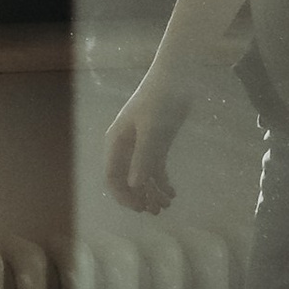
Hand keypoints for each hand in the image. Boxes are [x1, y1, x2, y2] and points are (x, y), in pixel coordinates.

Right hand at [104, 73, 188, 214]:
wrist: (176, 77)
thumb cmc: (159, 100)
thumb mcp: (151, 129)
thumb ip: (143, 158)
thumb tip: (134, 186)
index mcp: (117, 142)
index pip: (113, 176)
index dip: (123, 195)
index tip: (139, 208)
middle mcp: (126, 147)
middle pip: (127, 179)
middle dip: (139, 197)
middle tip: (155, 210)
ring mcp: (142, 145)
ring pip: (142, 176)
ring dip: (152, 192)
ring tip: (166, 205)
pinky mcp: (157, 143)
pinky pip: (155, 168)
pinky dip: (162, 182)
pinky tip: (172, 193)